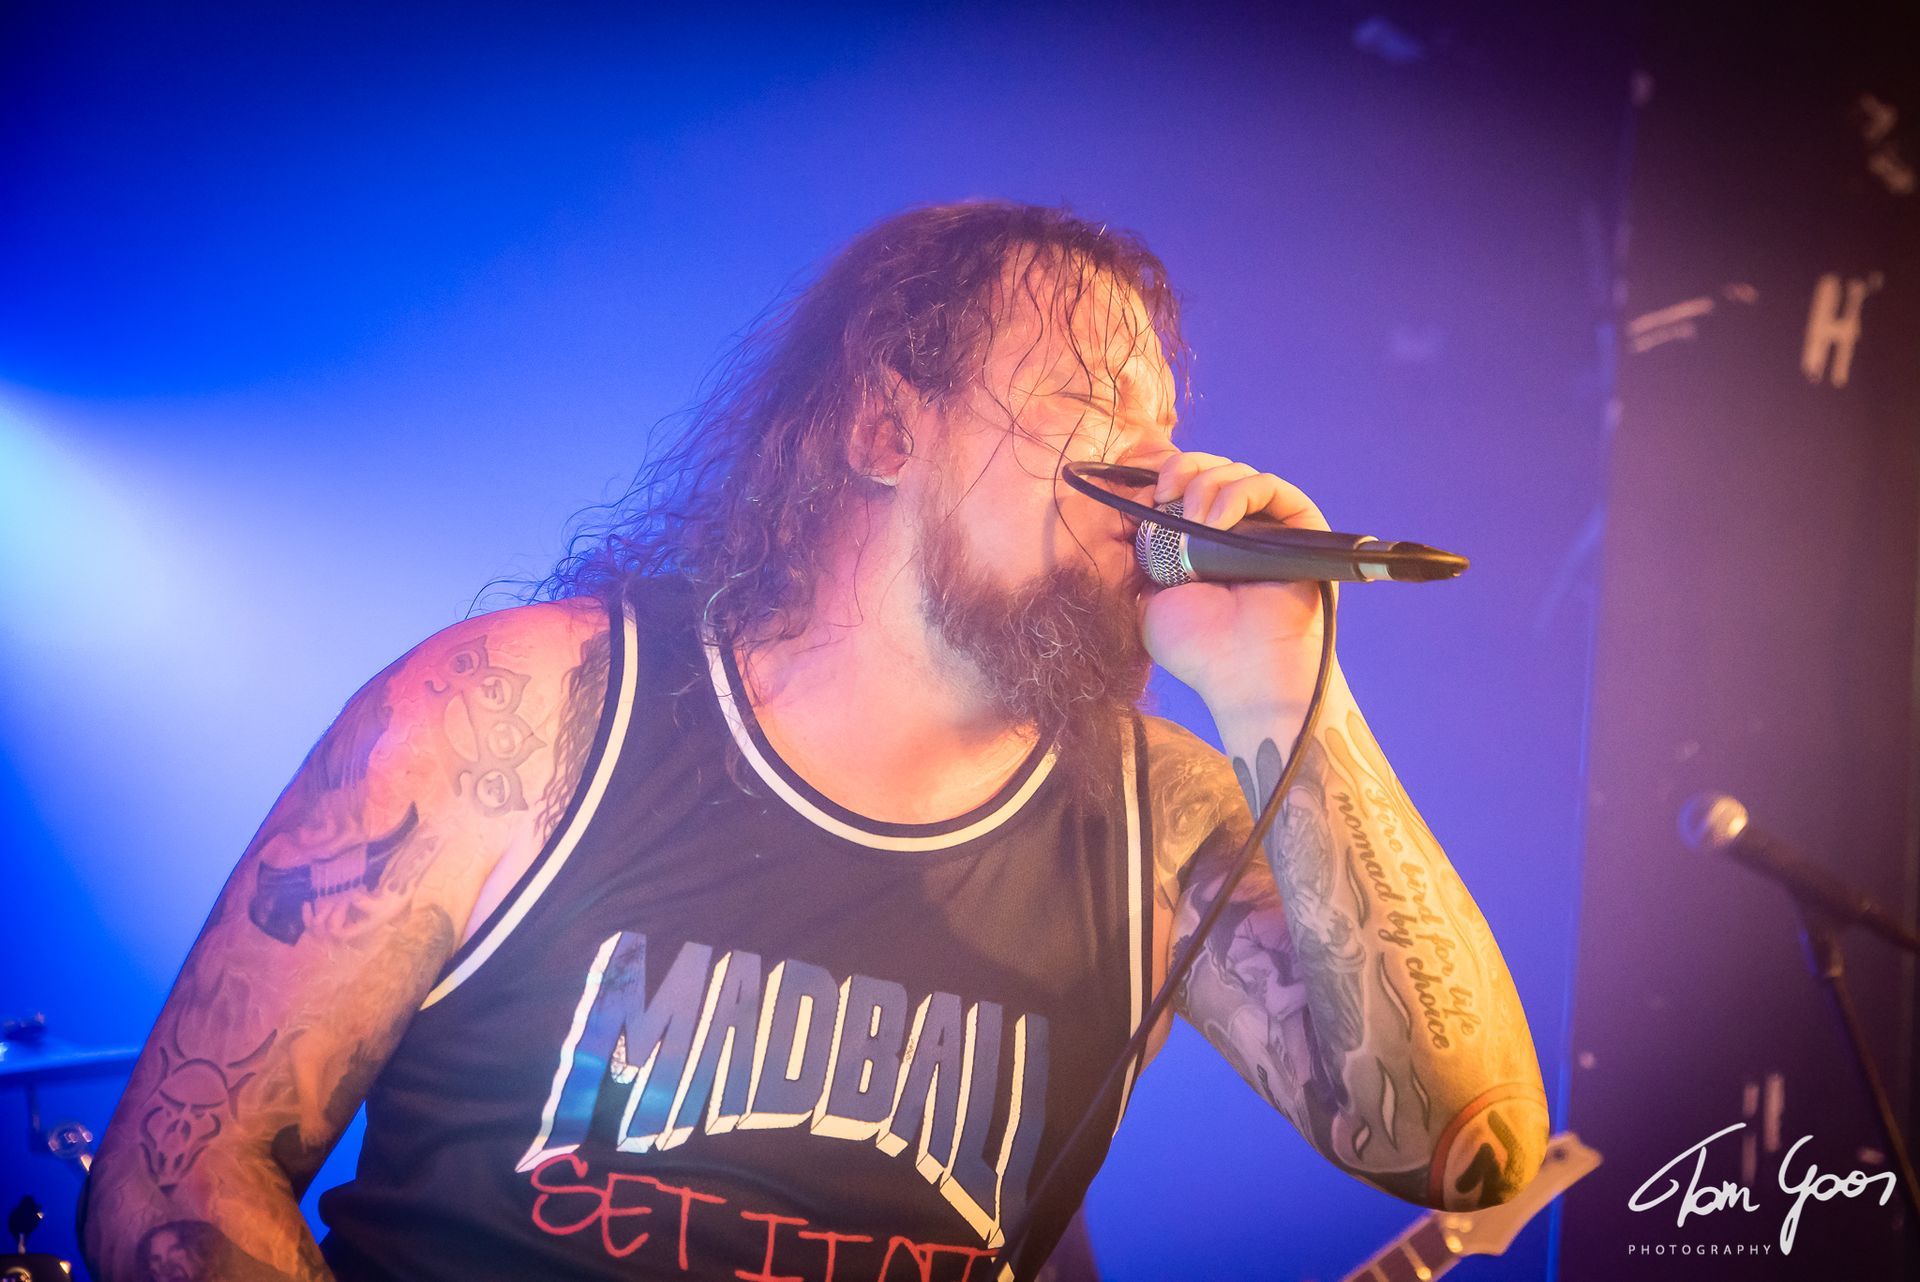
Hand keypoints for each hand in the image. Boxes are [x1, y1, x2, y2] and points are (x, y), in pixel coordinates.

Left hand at [1134, 450, 1334, 715]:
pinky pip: (1269, 486)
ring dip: (1206, 487)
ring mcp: (1268, 527)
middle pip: (1210, 470)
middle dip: (1182, 472)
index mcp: (1202, 542)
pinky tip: (1218, 521)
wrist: (1240, 668)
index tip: (1149, 494)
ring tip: (1196, 522)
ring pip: (1236, 473)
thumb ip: (1140, 554)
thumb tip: (1134, 511)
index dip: (1167, 478)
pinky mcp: (1300, 525)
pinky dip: (1239, 493)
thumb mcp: (1147, 595)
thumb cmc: (1196, 644)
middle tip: (1165, 496)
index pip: (1187, 487)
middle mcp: (1237, 530)